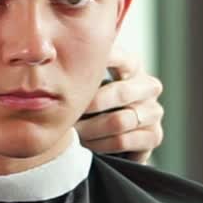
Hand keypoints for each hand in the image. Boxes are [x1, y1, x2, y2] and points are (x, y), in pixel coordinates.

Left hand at [76, 47, 164, 162]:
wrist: (111, 137)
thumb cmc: (95, 104)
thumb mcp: (89, 84)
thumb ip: (80, 71)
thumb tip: (48, 58)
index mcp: (132, 66)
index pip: (121, 58)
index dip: (102, 63)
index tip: (77, 68)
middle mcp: (148, 86)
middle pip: (121, 93)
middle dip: (90, 105)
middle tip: (69, 113)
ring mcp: (153, 111)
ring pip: (119, 121)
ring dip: (91, 129)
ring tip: (75, 131)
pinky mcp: (154, 136)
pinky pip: (123, 141)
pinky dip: (100, 144)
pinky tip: (88, 143)